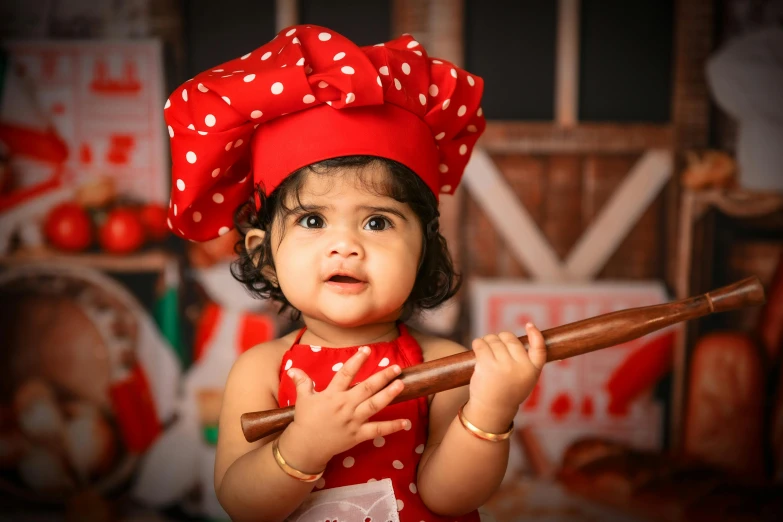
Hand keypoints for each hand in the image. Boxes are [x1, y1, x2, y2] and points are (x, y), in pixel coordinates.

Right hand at [278, 346, 408, 470]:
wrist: (305, 446)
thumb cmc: (305, 420)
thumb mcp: (303, 399)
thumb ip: (302, 382)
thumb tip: (293, 369)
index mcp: (332, 395)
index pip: (345, 374)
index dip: (356, 361)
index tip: (367, 350)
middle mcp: (344, 406)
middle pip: (366, 388)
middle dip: (382, 377)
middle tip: (396, 368)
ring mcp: (353, 421)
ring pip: (374, 406)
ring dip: (389, 395)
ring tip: (401, 384)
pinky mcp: (358, 435)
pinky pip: (377, 430)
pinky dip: (392, 427)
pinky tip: (406, 423)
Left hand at [466, 323, 546, 429]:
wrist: (492, 409)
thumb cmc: (508, 391)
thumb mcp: (525, 379)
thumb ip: (525, 361)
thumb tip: (516, 336)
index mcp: (533, 370)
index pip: (539, 348)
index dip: (535, 335)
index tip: (530, 325)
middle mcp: (520, 366)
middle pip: (509, 338)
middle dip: (500, 339)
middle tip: (496, 350)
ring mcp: (504, 365)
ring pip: (493, 339)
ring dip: (487, 342)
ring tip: (486, 353)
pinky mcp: (487, 365)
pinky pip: (481, 344)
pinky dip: (478, 344)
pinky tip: (478, 348)